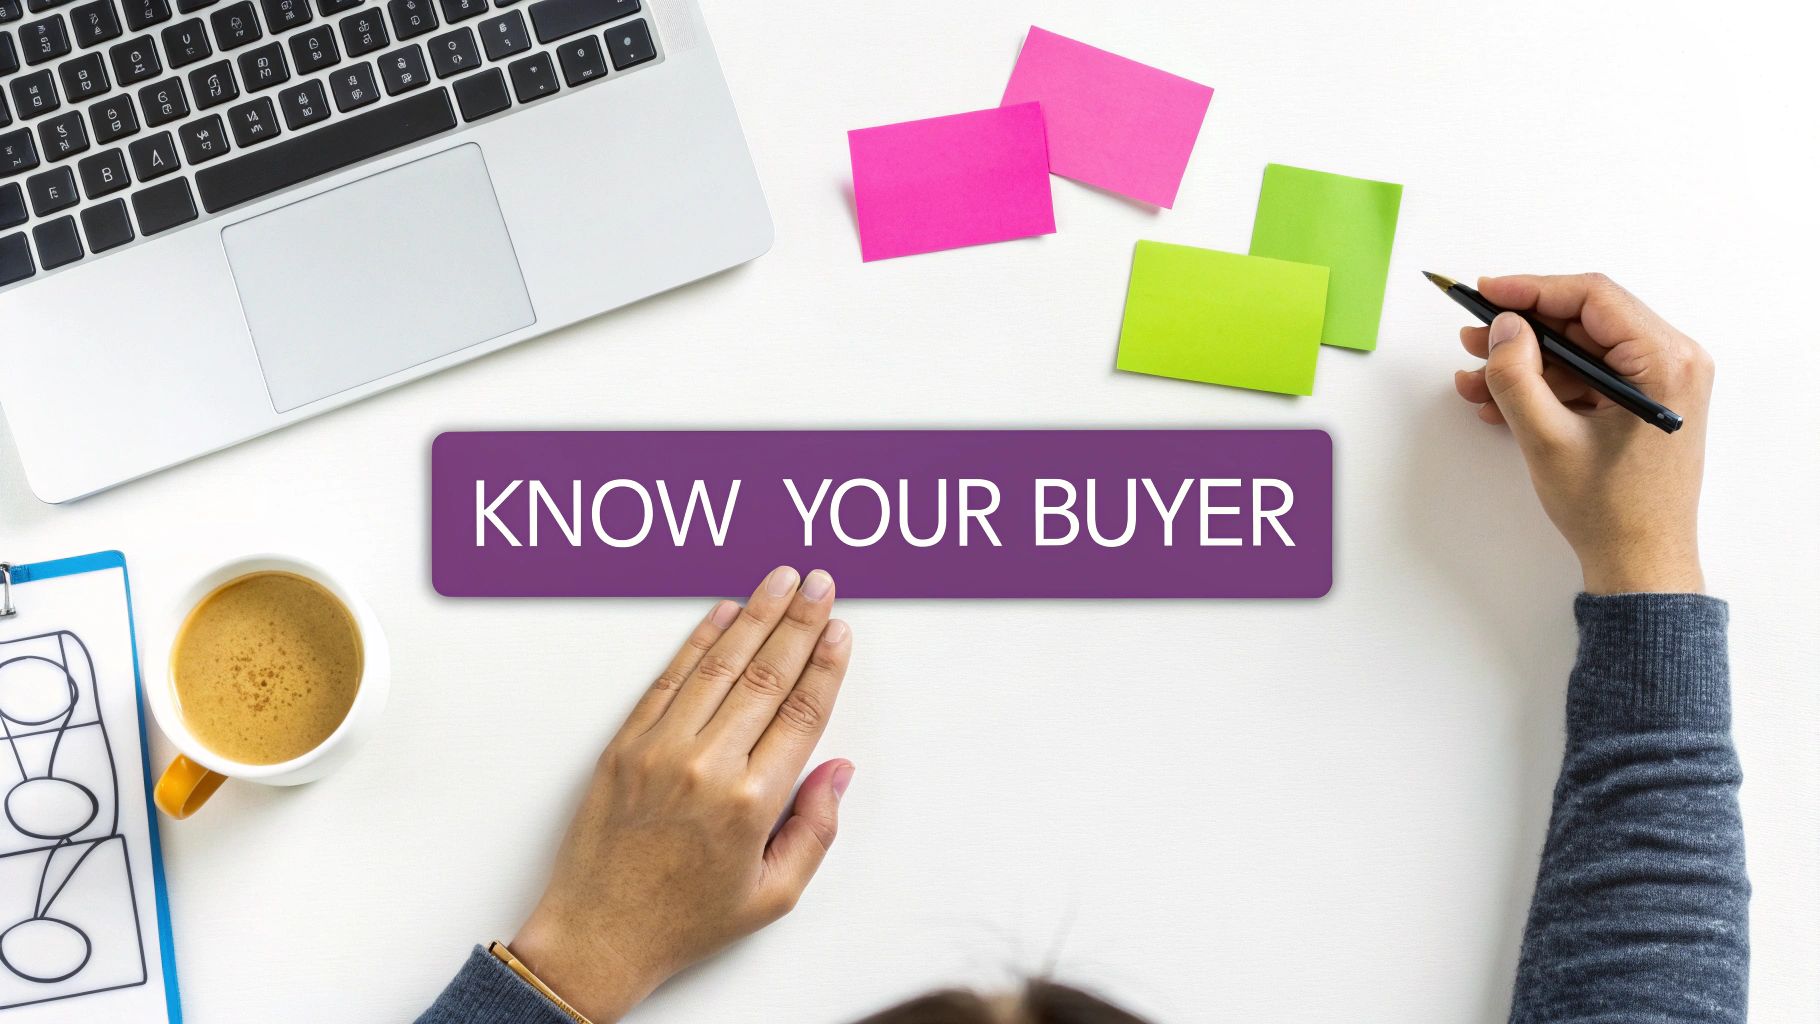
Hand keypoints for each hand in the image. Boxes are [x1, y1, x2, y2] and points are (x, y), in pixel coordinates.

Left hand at [509, 567, 854, 1021]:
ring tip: (779, 581)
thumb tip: (837, 770)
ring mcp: (660, 749)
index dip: (825, 664)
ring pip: (719, 666)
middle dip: (799, 622)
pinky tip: (723, 614)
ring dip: (754, 616)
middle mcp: (707, 766)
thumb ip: (815, 829)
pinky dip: (699, 642)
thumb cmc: (684, 920)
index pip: (802, 713)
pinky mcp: (625, 745)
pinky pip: (669, 679)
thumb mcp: (773, 895)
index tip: (839, 630)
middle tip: (820, 583)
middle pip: (767, 676)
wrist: (597, 935)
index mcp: (751, 804)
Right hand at [1453, 274, 1713, 594]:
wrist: (1642, 562)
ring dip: (1527, 361)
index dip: (1532, 290)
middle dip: (1523, 329)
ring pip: (1582, 349)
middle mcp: (1674, 362)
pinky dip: (1544, 384)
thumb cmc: (1610, 510)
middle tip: (1472, 336)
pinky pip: (1588, 376)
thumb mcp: (1548, 439)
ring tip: (1474, 377)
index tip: (1485, 293)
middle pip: (1586, 320)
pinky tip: (1498, 400)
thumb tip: (1503, 328)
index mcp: (1666, 362)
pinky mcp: (1643, 402)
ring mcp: (1660, 382)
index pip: (1593, 298)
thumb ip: (1518, 376)